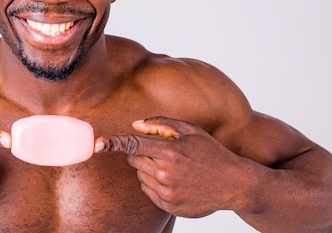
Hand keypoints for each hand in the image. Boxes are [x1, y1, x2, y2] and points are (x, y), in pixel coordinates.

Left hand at [95, 116, 251, 217]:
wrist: (234, 184)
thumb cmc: (211, 152)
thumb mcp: (191, 131)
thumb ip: (161, 124)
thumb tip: (135, 125)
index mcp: (170, 151)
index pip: (133, 144)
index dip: (112, 143)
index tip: (96, 144)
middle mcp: (166, 173)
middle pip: (135, 159)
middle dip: (143, 153)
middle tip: (164, 152)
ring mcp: (167, 192)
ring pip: (140, 176)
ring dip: (150, 169)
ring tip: (174, 167)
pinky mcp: (169, 206)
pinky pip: (148, 191)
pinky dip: (155, 184)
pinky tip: (176, 180)